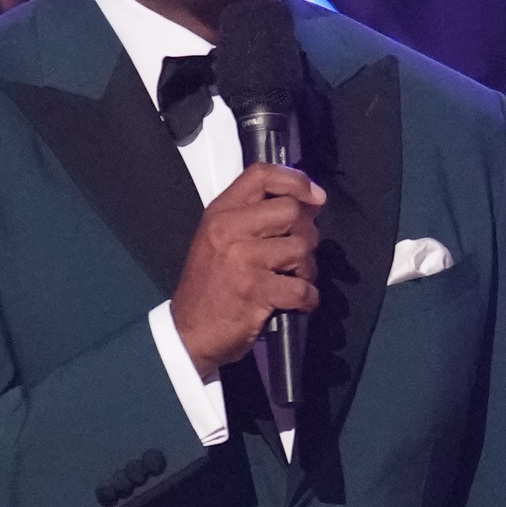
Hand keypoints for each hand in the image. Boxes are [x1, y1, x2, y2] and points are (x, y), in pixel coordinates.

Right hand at [167, 165, 323, 373]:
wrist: (189, 331)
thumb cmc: (210, 285)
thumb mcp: (219, 239)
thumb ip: (253, 218)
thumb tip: (306, 205)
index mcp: (221, 212)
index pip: (261, 175)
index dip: (296, 180)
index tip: (315, 196)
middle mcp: (230, 229)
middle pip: (291, 211)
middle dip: (307, 233)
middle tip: (299, 254)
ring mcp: (243, 260)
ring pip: (301, 248)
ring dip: (308, 268)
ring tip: (295, 280)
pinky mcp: (256, 291)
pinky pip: (302, 288)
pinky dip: (309, 298)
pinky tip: (299, 302)